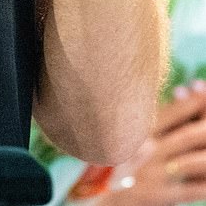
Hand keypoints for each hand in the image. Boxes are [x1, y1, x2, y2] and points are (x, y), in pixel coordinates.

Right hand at [100, 86, 205, 204]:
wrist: (89, 198)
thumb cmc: (100, 162)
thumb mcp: (113, 133)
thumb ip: (133, 118)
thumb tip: (160, 95)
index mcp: (137, 131)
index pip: (172, 112)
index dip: (191, 101)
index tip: (201, 88)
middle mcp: (148, 149)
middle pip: (188, 134)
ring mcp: (156, 173)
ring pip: (195, 160)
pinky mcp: (160, 196)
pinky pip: (193, 189)